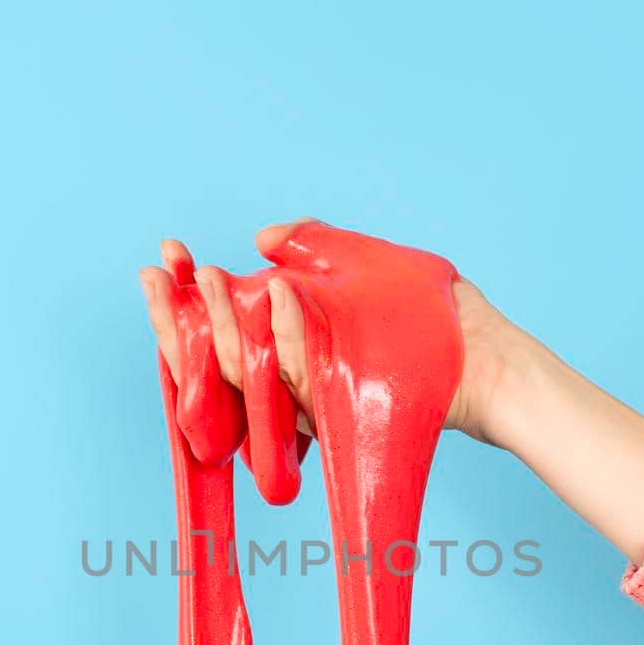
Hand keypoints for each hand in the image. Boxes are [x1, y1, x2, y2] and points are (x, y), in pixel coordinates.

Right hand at [139, 219, 530, 448]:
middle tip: (158, 274)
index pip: (218, 320)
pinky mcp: (341, 406)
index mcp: (288, 335)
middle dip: (177, 316)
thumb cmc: (433, 314)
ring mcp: (312, 391)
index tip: (164, 258)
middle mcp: (291, 370)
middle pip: (213, 355)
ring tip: (205, 279)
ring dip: (221, 323)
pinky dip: (289, 335)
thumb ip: (317, 245)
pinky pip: (302, 376)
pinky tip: (278, 292)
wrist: (485, 358)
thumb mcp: (371, 262)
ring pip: (246, 372)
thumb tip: (262, 238)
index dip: (182, 296)